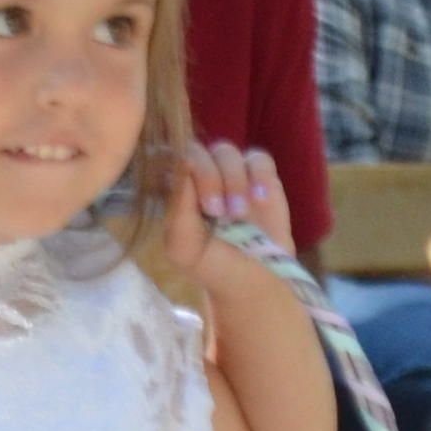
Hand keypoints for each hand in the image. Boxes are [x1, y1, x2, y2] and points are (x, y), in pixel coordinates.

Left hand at [149, 140, 285, 282]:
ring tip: (240, 214)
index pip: (169, 161)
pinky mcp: (260, 176)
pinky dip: (260, 176)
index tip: (199, 205)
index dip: (184, 174)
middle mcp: (199, 177)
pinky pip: (258, 159)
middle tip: (218, 213)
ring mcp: (230, 173)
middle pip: (198, 151)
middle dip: (209, 179)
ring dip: (234, 180)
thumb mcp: (185, 247)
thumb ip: (178, 207)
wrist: (254, 280)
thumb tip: (182, 163)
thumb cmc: (213, 266)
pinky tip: (261, 200)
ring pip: (226, 152)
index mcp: (175, 191)